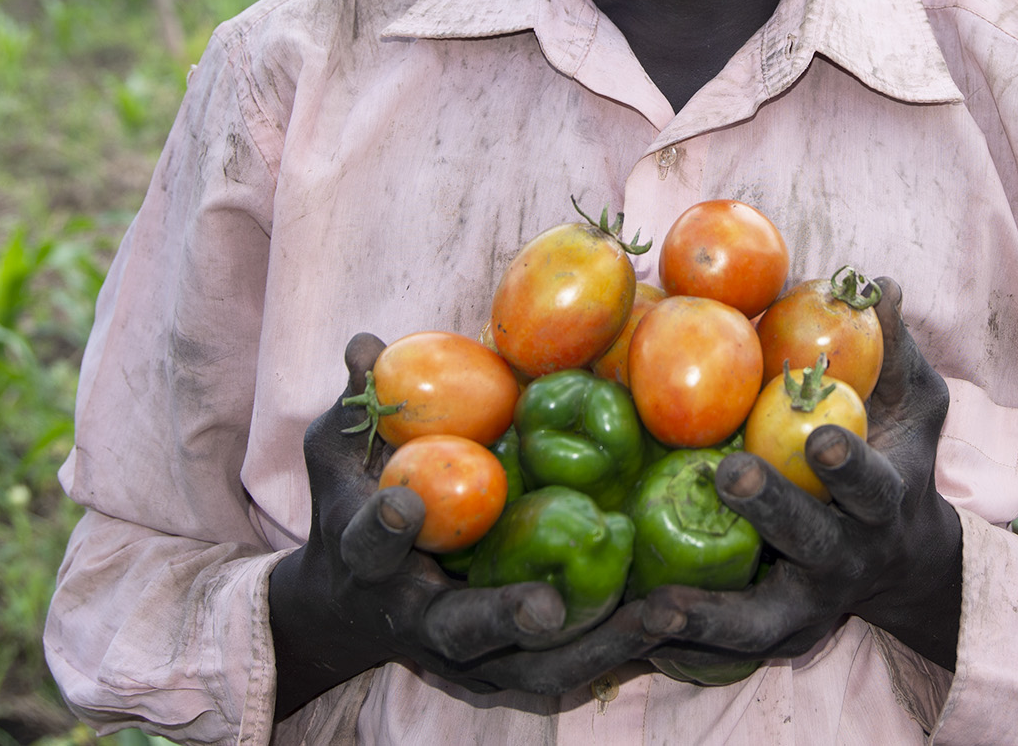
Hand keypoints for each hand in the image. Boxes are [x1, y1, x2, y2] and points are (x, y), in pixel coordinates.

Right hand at [269, 334, 676, 715]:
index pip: (371, 547)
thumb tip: (367, 343)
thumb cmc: (353, 513)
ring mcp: (468, 658)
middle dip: (503, 619)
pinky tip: (676, 626)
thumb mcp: (341, 456)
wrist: (353, 610)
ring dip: (596, 647)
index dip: (386, 527)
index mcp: (370, 564)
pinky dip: (621, 654)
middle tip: (547, 605)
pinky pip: (572, 672)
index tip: (406, 502)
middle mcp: (418, 621)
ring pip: (534, 669)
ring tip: (660, 615)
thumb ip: (359, 404)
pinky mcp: (512, 674)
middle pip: (462, 629)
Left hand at [640, 277, 963, 671]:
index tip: (819, 433)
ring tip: (658, 604)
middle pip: (811, 541)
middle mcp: (849, 557)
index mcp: (883, 501)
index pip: (870, 483)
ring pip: (762, 617)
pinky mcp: (776, 635)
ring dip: (712, 613)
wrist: (909, 565)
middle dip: (772, 511)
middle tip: (726, 475)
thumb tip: (878, 283)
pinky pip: (728, 650)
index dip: (847, 462)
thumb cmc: (900, 463)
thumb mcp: (916, 407)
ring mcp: (812, 603)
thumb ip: (897, 349)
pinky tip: (636, 636)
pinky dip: (686, 647)